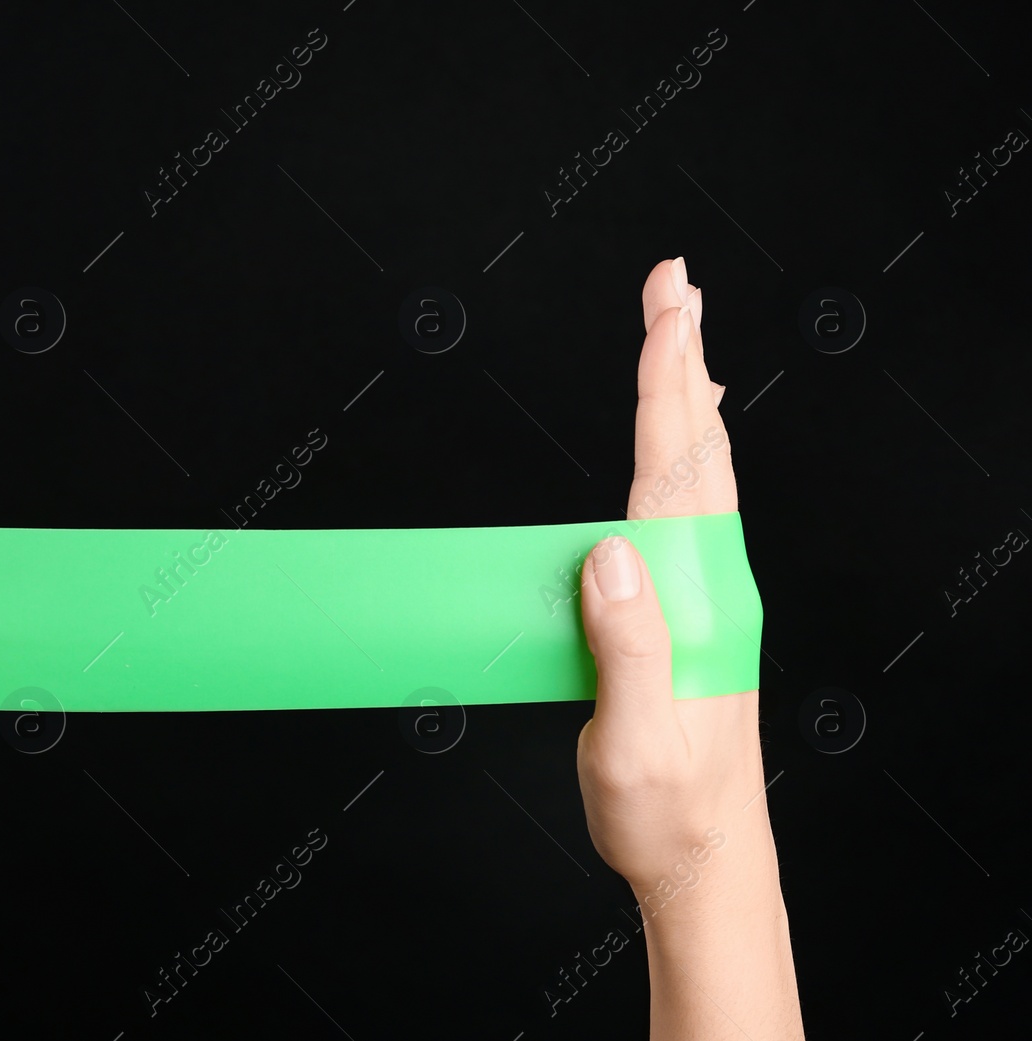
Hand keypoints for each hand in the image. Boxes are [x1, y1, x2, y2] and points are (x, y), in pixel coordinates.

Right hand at [573, 258, 801, 1038]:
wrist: (704, 860)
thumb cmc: (668, 808)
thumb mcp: (636, 736)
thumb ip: (630, 644)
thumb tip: (613, 549)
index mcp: (697, 599)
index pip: (679, 469)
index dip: (668, 382)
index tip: (670, 307)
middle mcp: (712, 586)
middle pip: (697, 451)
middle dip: (683, 360)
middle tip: (677, 286)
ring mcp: (704, 600)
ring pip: (699, 478)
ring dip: (688, 401)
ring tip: (684, 343)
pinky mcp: (687, 620)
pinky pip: (686, 518)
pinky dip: (683, 461)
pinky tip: (683, 454)